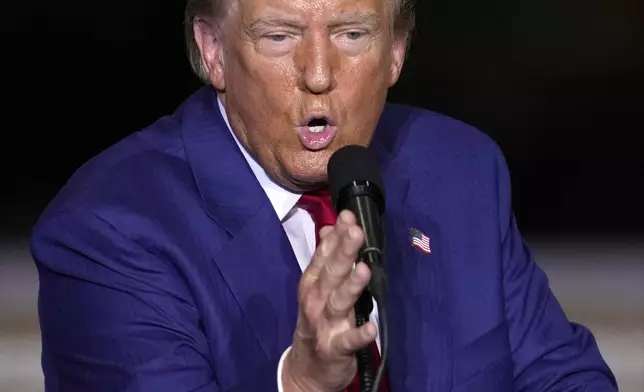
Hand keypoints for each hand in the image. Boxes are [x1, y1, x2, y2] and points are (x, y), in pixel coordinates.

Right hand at [282, 210, 377, 391]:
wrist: (307, 369)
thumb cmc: (317, 320)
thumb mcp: (317, 288)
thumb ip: (325, 258)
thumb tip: (330, 228)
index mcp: (312, 283)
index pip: (324, 254)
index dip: (336, 235)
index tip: (349, 216)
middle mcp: (316, 300)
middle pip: (332, 273)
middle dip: (344, 251)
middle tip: (357, 231)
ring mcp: (325, 324)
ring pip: (339, 301)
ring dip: (351, 285)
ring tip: (364, 269)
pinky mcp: (335, 348)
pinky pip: (349, 341)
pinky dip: (359, 335)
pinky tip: (371, 329)